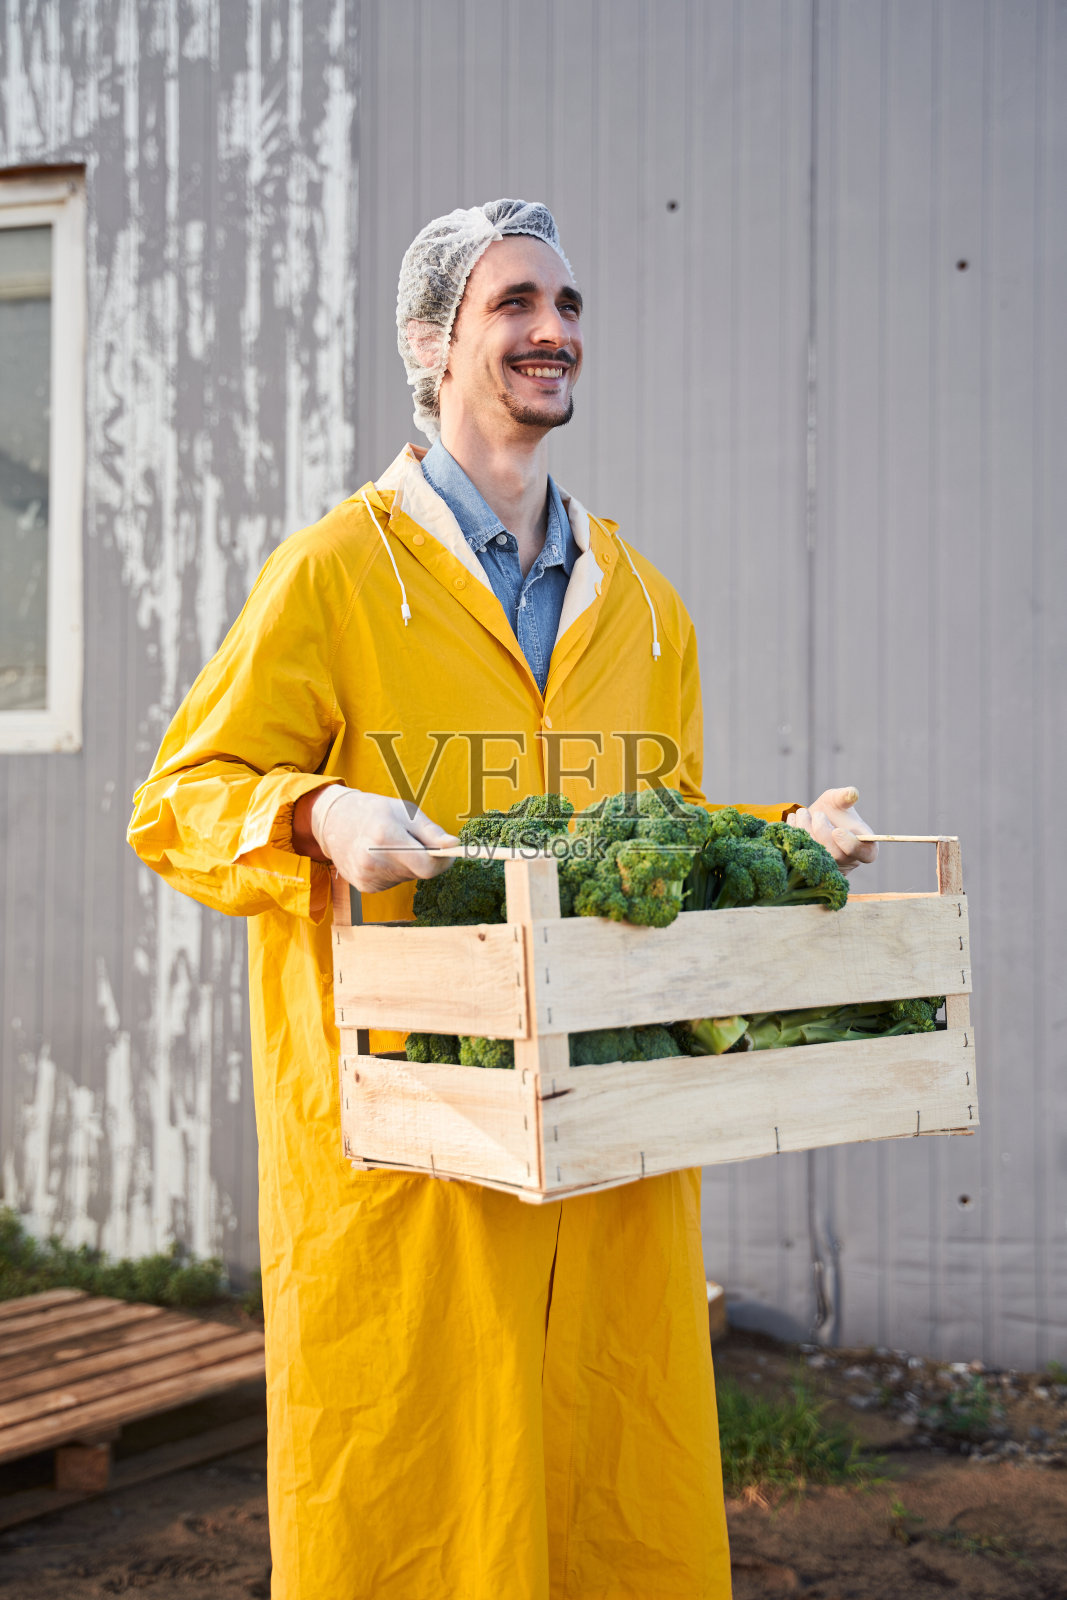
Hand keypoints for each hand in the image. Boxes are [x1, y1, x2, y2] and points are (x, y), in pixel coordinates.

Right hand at [309, 786, 459, 893]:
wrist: (334, 821)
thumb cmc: (374, 811)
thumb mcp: (405, 811)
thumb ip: (431, 832)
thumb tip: (454, 846)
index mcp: (385, 837)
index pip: (427, 866)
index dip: (443, 862)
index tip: (449, 852)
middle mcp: (373, 861)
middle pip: (419, 873)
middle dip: (424, 859)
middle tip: (414, 840)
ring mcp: (367, 877)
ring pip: (407, 878)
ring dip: (409, 865)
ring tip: (393, 845)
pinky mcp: (364, 887)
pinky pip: (394, 882)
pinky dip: (395, 871)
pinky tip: (382, 856)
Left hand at [788, 785, 877, 874]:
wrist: (809, 821)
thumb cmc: (830, 810)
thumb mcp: (837, 800)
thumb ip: (844, 796)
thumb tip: (852, 793)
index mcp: (864, 845)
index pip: (867, 854)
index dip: (852, 845)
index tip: (837, 830)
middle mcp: (849, 860)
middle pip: (838, 856)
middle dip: (823, 833)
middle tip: (818, 815)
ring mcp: (830, 868)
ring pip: (818, 857)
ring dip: (806, 831)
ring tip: (802, 813)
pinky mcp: (811, 870)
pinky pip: (801, 858)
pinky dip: (795, 837)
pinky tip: (793, 821)